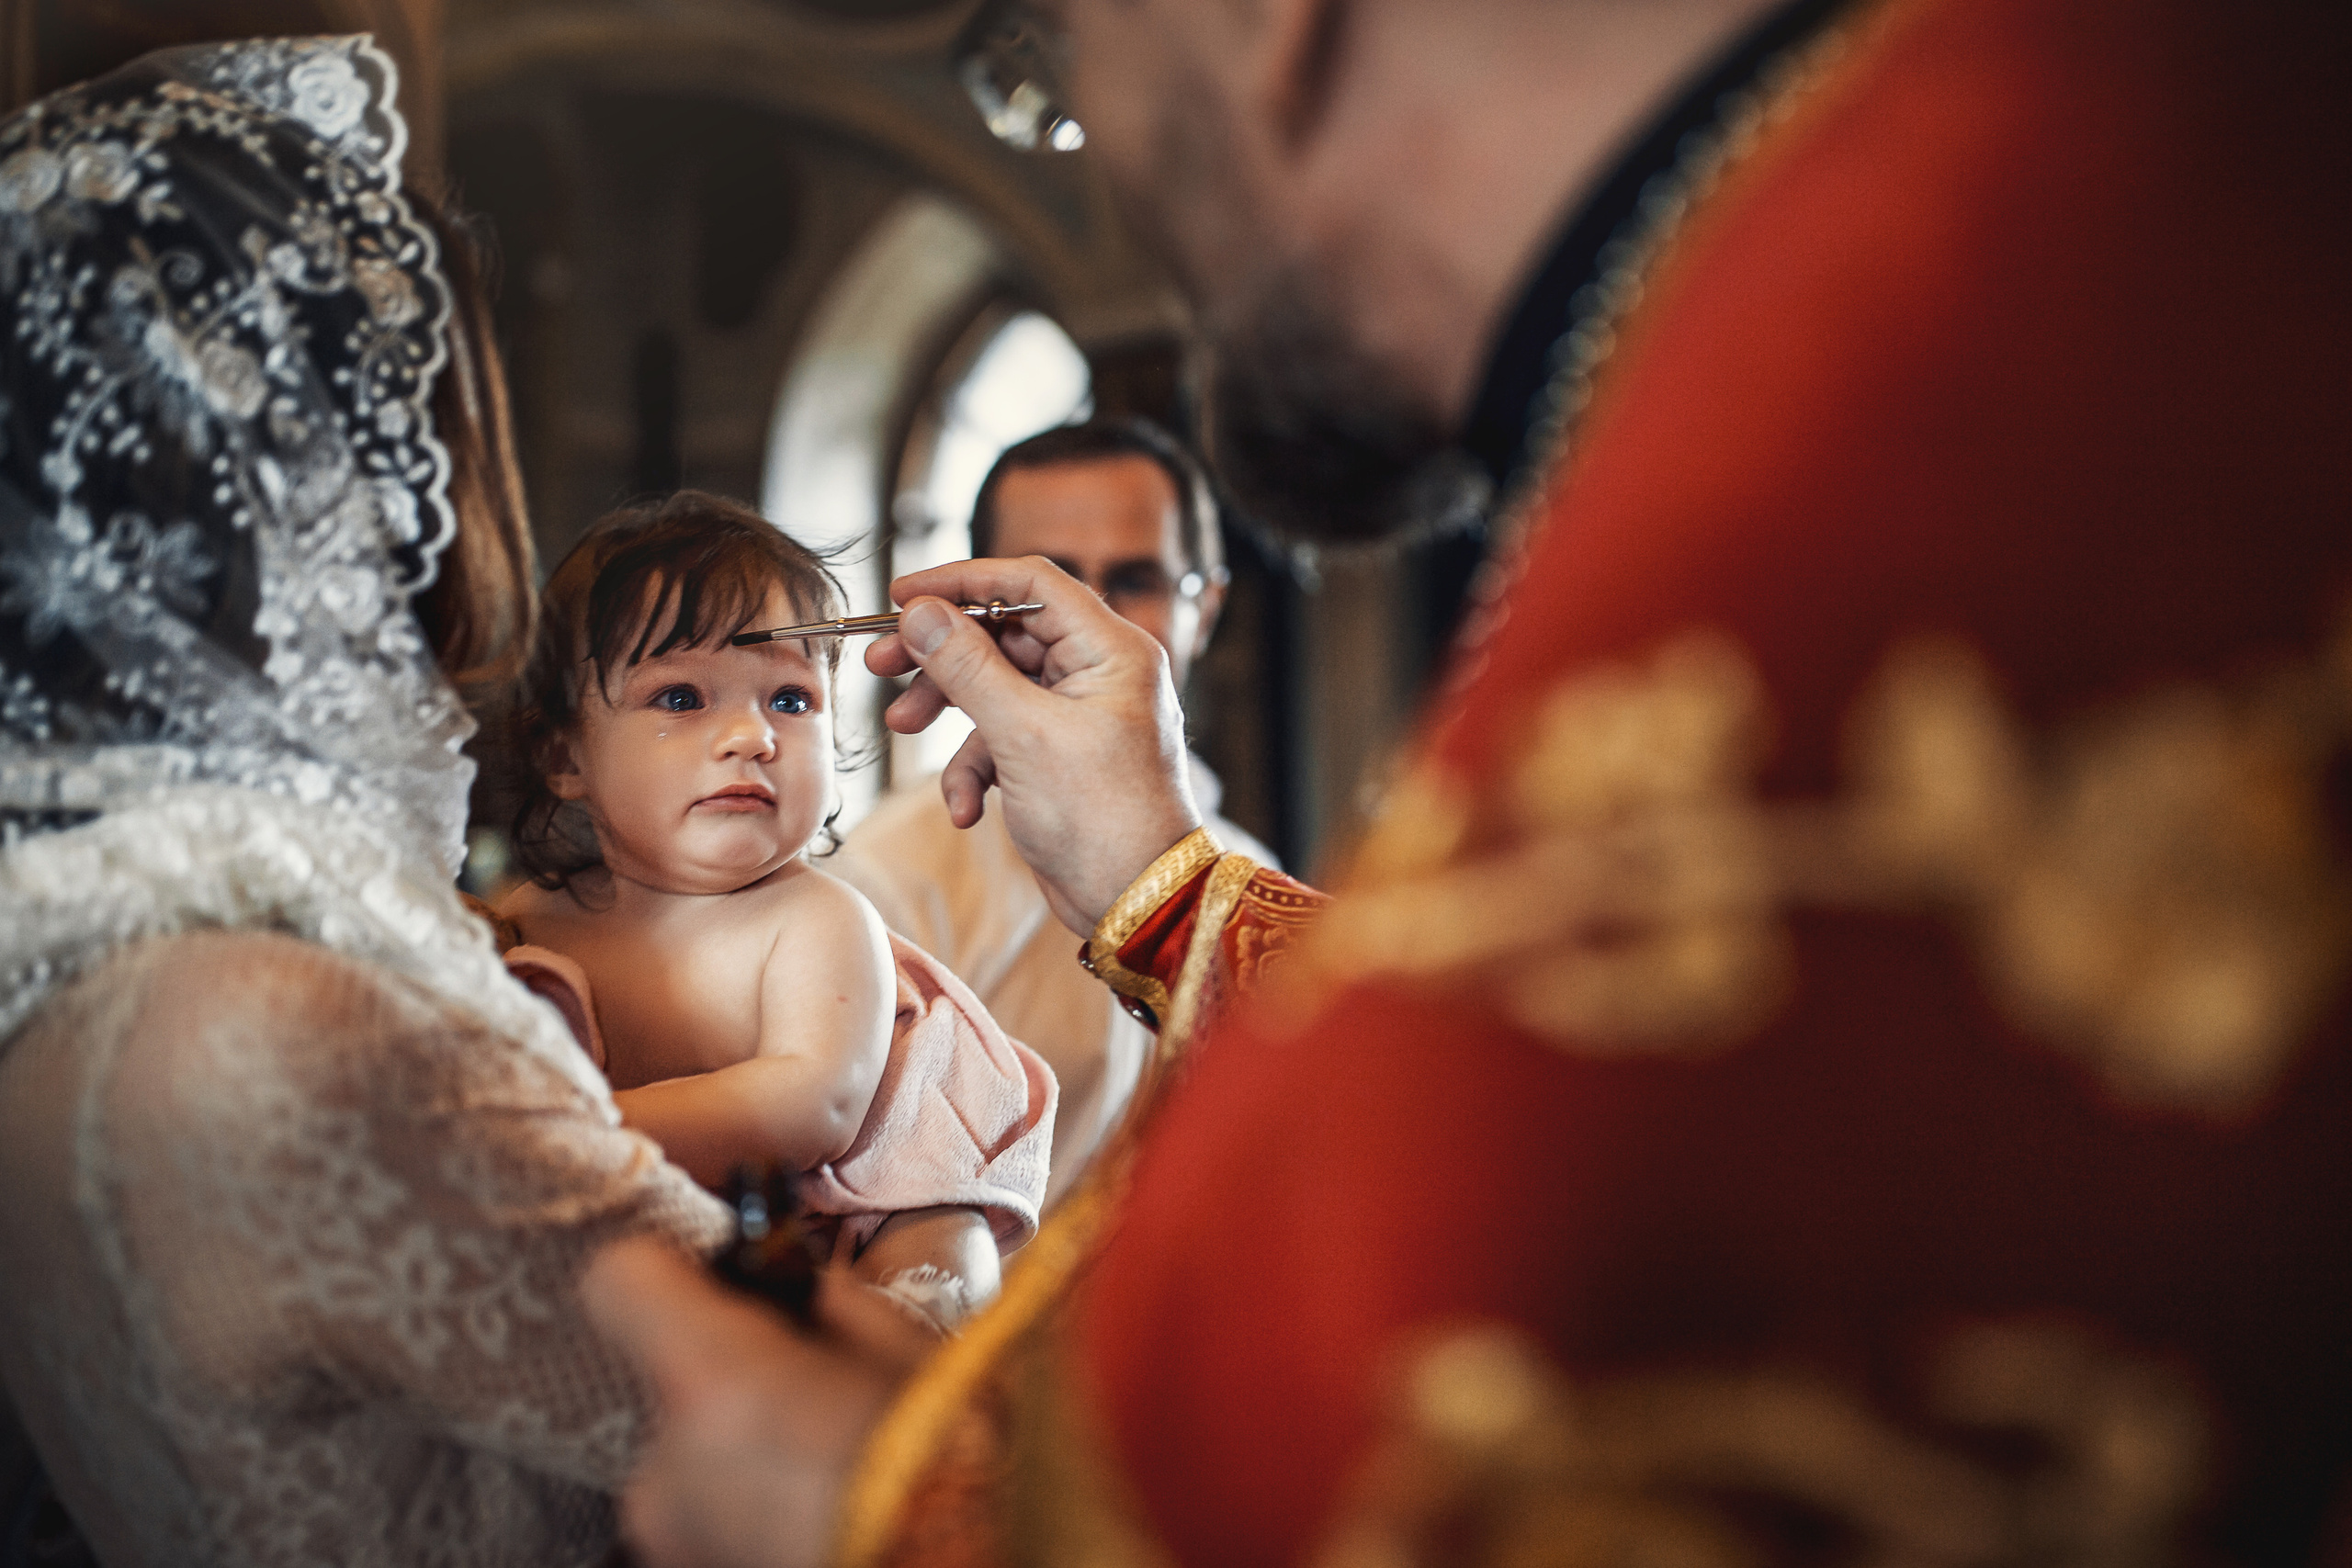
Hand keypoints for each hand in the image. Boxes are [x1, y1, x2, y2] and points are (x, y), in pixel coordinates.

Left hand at [583, 1238, 943, 1567]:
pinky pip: (707, 1513)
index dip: (670, 1265)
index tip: (727, 1274)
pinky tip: (819, 1504)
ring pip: (687, 1459)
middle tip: (816, 1388)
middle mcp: (667, 1473)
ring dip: (742, 1448)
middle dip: (731, 1376)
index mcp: (718, 1386)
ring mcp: (675, 1542)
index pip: (621, 1280)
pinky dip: (750, 1500)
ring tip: (828, 1460)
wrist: (975, 1562)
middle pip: (668, 1381)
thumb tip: (806, 1288)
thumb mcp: (909, 1357)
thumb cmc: (954, 1464)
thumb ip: (834, 1306)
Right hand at [866, 558, 1200, 933]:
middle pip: (1004, 633)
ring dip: (948, 712)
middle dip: (941, 653)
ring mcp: (1079, 715)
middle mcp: (1099, 672)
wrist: (1137, 906)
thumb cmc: (1103, 820)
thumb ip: (968, 667)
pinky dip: (976, 768)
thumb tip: (922, 612)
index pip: (1030, 582)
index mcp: (1111, 650)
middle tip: (881, 663)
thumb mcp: (1023, 736)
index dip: (961, 580)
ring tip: (902, 730)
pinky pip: (1003, 738)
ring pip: (995, 687)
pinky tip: (969, 808)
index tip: (902, 594)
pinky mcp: (1060, 755)